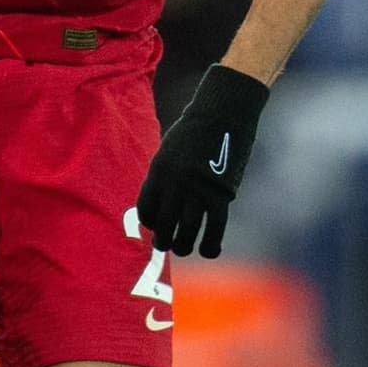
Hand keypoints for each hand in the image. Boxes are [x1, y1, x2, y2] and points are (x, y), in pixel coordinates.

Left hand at [136, 63, 267, 257]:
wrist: (222, 116)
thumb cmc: (194, 132)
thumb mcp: (168, 152)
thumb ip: (164, 178)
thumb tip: (162, 205)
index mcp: (158, 173)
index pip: (145, 210)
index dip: (149, 223)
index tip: (155, 225)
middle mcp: (175, 185)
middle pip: (164, 226)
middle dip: (163, 241)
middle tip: (166, 244)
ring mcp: (198, 192)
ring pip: (187, 233)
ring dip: (183, 246)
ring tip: (183, 248)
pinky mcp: (221, 196)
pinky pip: (214, 230)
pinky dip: (210, 245)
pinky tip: (209, 251)